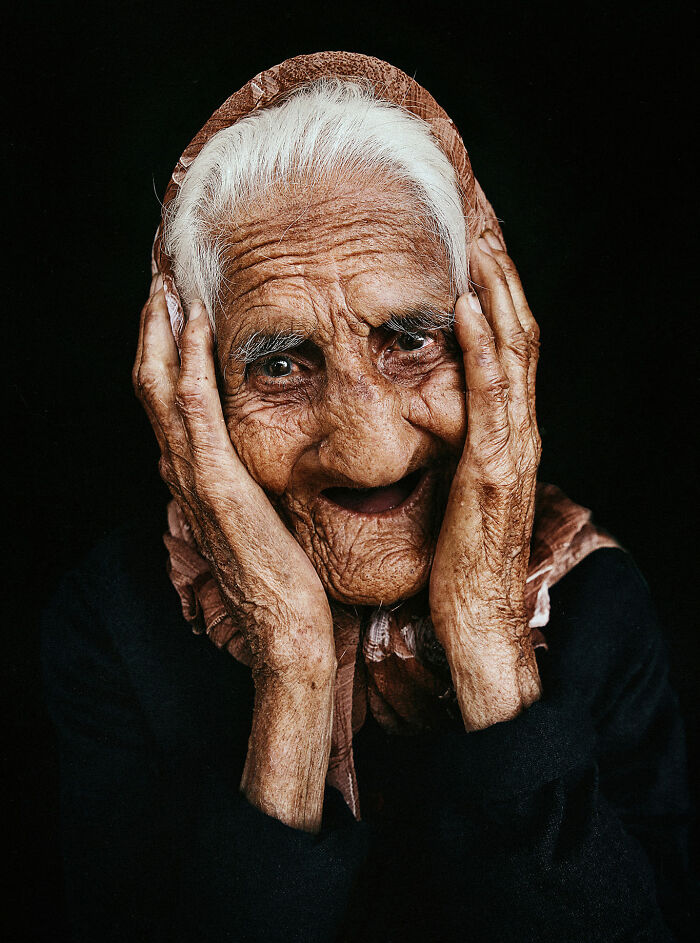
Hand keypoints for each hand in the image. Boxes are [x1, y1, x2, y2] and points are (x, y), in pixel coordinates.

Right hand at [133, 278, 335, 829]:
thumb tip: (267, 462)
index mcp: (200, 480)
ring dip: (159, 330)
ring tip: (165, 279)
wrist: (290, 638)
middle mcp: (186, 474)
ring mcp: (195, 481)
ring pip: (160, 389)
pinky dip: (185, 364)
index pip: (171, 399)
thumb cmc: (286, 583)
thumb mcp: (266, 525)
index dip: (165, 348)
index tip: (177, 300)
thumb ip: (255, 489)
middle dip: (154, 325)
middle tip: (160, 271)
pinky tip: (193, 323)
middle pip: (153, 383)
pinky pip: (192, 412)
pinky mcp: (216, 489)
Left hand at [429, 232, 541, 730]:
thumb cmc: (454, 559)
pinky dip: (485, 346)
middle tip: (479, 212)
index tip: (465, 240)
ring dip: (498, 290)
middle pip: (514, 330)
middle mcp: (512, 429)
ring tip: (478, 236)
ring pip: (514, 350)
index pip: (498, 343)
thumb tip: (419, 418)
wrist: (472, 619)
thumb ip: (445, 448)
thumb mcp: (450, 491)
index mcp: (497, 432)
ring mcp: (511, 446)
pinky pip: (495, 395)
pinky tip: (468, 304)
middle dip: (499, 270)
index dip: (488, 289)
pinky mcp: (497, 470)